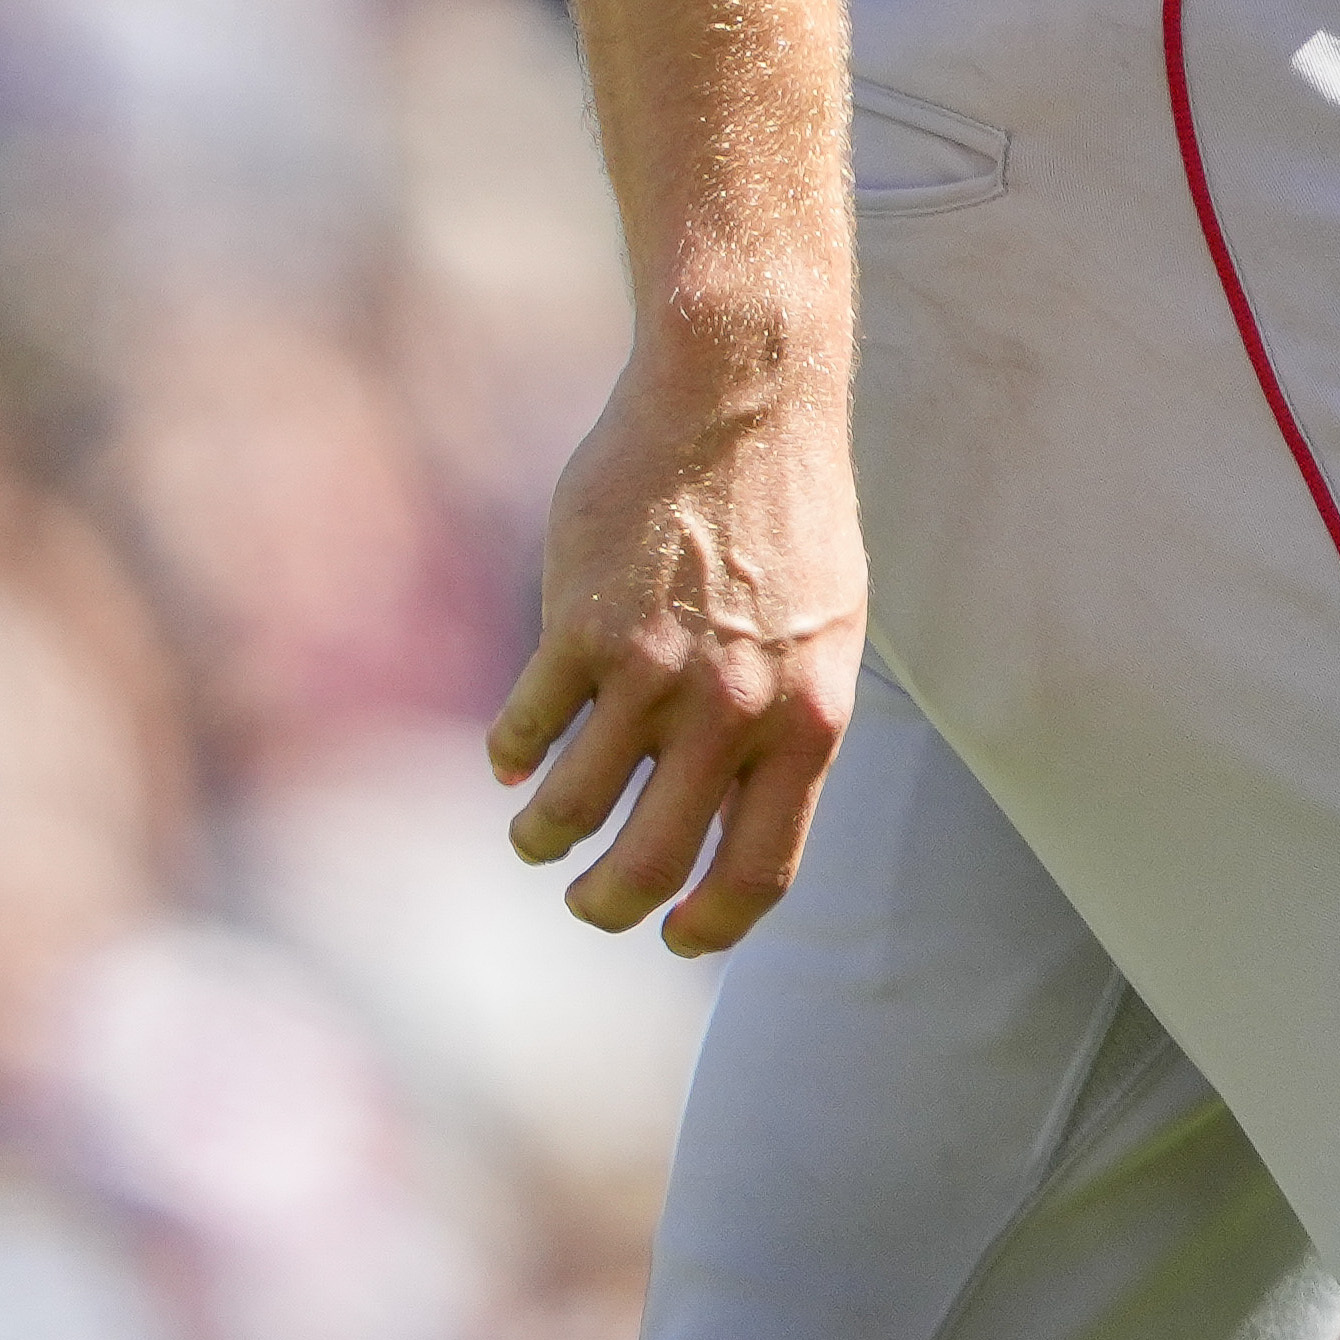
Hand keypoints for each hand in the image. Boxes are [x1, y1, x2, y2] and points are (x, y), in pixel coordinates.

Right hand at [487, 329, 867, 954]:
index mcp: (809, 720)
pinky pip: (527, 729)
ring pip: (571, 810)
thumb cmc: (789, 517)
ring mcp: (654, 672)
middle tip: (589, 906)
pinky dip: (513, 753)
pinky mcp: (581, 630)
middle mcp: (734, 711)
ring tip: (537, 834)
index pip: (760, 869)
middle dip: (607, 906)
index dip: (711, 923)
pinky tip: (514, 754)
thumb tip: (735, 814)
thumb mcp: (826, 631)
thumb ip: (785, 722)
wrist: (742, 403)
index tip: (674, 937)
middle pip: (650, 863)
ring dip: (543, 837)